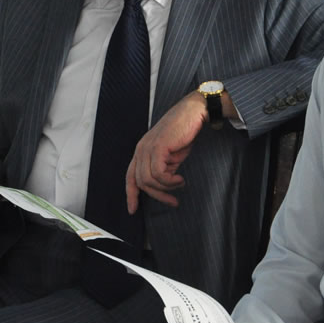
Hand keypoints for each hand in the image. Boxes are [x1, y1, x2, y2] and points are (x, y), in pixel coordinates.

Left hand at [125, 92, 206, 211]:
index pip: (130, 176)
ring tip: (180, 184)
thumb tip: (163, 184)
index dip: (130, 194)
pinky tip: (180, 179)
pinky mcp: (158, 147)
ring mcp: (147, 147)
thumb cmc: (184, 133)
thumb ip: (164, 168)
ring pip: (148, 180)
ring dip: (166, 188)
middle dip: (157, 195)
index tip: (133, 210)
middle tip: (173, 202)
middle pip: (140, 182)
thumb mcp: (171, 155)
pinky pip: (158, 173)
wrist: (193, 113)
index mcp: (141, 151)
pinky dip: (170, 181)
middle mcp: (141, 149)